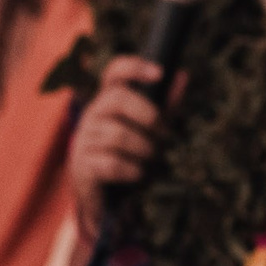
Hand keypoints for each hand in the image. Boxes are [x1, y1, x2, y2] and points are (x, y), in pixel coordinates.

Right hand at [69, 57, 166, 241]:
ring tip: (149, 158)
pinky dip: (132, 170)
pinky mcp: (83, 166)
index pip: (114, 73)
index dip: (134, 67)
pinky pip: (112, 163)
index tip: (159, 73)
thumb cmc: (131, 156)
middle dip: (146, 114)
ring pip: (117, 135)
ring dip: (143, 148)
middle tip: (161, 132)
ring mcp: (84, 140)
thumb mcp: (150, 130)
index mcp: (109, 102)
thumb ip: (165, 105)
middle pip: (115, 98)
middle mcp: (93, 116)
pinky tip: (137, 173)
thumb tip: (182, 75)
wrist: (108, 199)